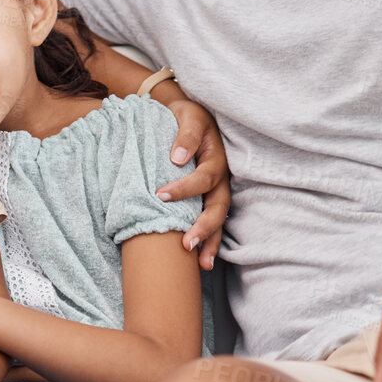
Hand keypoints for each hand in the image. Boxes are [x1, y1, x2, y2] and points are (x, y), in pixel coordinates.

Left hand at [158, 96, 231, 269]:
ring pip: (219, 219)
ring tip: (202, 265)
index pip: (204, 178)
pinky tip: (199, 259)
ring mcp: (217, 190)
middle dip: (205, 227)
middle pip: (219, 206)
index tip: (161, 195)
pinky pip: (210, 219)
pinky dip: (207, 239)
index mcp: (216, 159)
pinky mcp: (209, 198)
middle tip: (187, 244)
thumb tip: (178, 159)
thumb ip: (185, 135)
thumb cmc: (187, 116)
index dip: (185, 188)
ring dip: (211, 241)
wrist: (189, 116)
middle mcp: (221, 178)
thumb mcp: (188, 116)